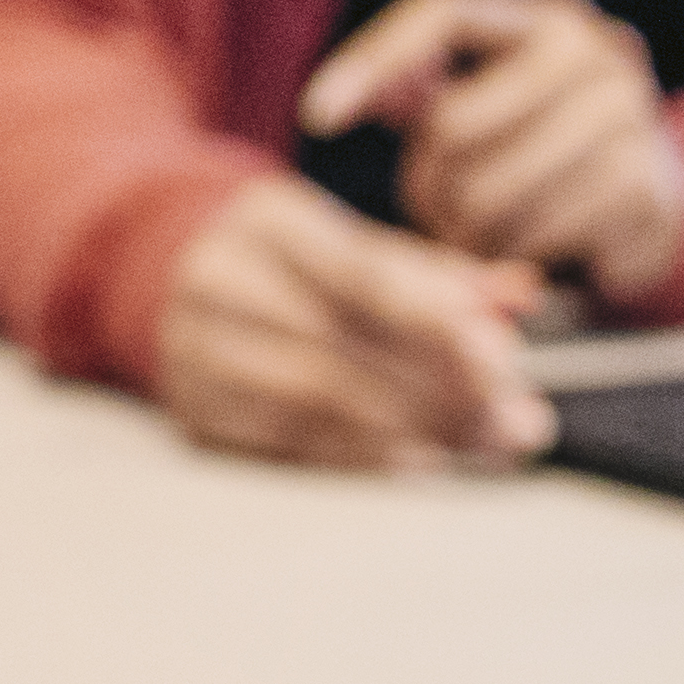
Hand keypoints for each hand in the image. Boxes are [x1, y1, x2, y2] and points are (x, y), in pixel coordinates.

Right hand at [152, 177, 548, 472]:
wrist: (164, 281)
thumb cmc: (289, 264)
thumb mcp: (352, 243)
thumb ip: (436, 274)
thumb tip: (520, 300)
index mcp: (269, 223)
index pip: (364, 277)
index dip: (438, 326)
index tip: (505, 365)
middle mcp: (220, 282)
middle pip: (347, 348)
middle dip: (444, 393)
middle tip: (516, 425)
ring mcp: (197, 351)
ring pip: (321, 402)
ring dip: (415, 431)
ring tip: (483, 445)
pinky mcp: (194, 411)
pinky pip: (290, 444)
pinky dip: (365, 457)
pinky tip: (421, 460)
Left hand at [299, 0, 683, 312]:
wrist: (648, 201)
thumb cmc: (532, 143)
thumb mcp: (473, 99)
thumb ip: (408, 86)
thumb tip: (333, 105)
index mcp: (547, 13)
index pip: (445, 7)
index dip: (373, 58)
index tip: (315, 119)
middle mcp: (596, 48)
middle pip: (451, 122)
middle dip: (425, 181)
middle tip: (433, 204)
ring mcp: (628, 113)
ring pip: (485, 189)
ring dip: (460, 227)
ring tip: (470, 228)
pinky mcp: (640, 183)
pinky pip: (528, 233)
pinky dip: (506, 253)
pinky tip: (517, 247)